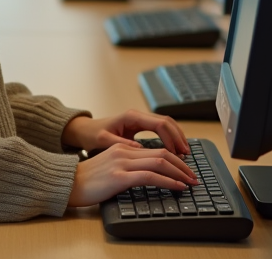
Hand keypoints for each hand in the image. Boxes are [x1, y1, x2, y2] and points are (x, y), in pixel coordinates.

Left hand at [61, 110, 191, 155]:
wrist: (85, 130)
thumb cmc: (92, 135)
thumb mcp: (103, 141)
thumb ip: (120, 144)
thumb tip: (140, 150)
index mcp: (131, 117)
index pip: (159, 124)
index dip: (171, 139)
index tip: (178, 153)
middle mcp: (138, 116)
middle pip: (167, 122)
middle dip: (179, 138)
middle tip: (186, 155)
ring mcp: (140, 120)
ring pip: (166, 124)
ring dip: (177, 137)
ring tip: (184, 154)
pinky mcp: (140, 126)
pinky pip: (160, 129)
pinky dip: (170, 138)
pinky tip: (174, 150)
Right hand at [68, 143, 198, 206]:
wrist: (67, 183)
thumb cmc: (87, 179)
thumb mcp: (109, 165)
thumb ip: (126, 164)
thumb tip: (145, 172)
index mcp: (122, 147)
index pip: (155, 148)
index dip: (174, 158)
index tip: (185, 169)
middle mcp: (124, 151)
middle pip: (162, 152)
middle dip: (182, 165)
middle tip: (194, 176)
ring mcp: (122, 162)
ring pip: (159, 162)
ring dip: (180, 173)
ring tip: (190, 182)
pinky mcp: (119, 176)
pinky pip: (150, 176)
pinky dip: (168, 181)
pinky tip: (177, 187)